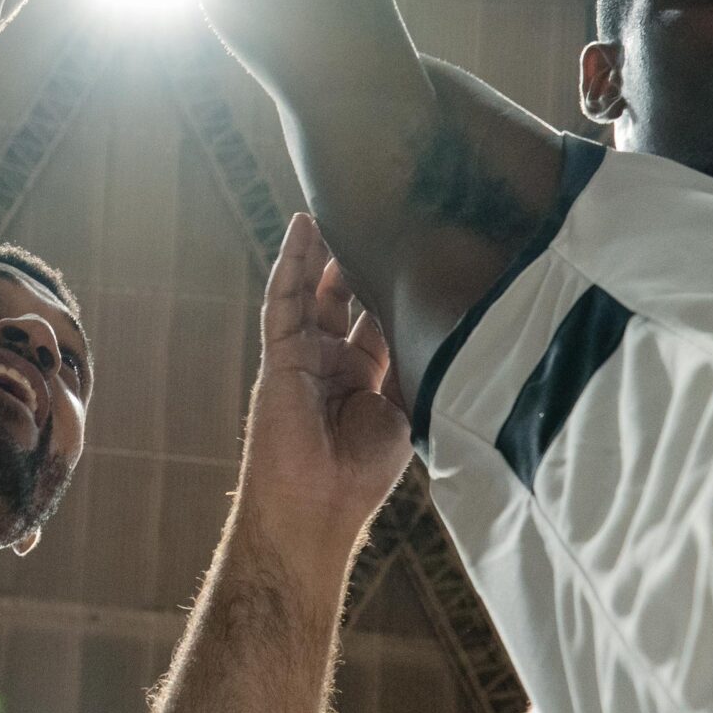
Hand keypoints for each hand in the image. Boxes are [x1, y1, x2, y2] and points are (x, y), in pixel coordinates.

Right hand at [236, 213, 411, 542]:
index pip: (376, 319)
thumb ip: (409, 365)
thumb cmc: (364, 471)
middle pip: (342, 298)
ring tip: (332, 208)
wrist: (319, 504)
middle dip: (354, 261)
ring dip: (320, 252)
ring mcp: (303, 356)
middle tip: (372, 218)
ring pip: (310, 291)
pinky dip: (291, 262)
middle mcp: (332, 361)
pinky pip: (284, 300)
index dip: (389, 286)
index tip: (410, 250)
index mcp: (365, 378)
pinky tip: (301, 229)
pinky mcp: (280, 354)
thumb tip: (432, 322)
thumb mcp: (403, 410)